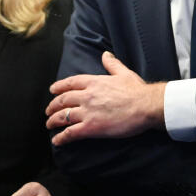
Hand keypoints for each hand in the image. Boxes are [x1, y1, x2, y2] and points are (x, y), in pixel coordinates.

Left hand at [47, 51, 164, 145]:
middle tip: (48, 111)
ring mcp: (87, 112)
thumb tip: (106, 55)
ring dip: (53, 121)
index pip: (70, 83)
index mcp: (93, 82)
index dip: (58, 87)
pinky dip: (61, 137)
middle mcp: (86, 96)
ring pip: (63, 116)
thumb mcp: (124, 73)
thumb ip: (112, 64)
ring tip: (49, 124)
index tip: (52, 90)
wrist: (147, 106)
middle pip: (62, 100)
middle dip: (52, 106)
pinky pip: (71, 133)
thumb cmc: (138, 91)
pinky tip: (57, 140)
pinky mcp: (91, 127)